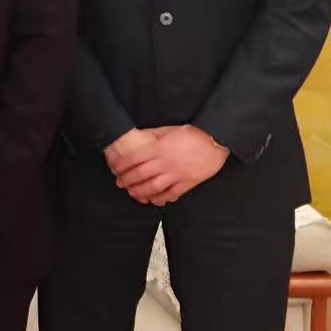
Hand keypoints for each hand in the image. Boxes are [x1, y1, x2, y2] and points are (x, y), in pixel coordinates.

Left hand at [114, 125, 228, 204]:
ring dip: (141, 192)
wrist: (214, 141)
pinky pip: (172, 194)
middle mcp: (166, 162)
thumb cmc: (191, 134)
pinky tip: (155, 200)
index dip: (122, 165)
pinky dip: (162, 199)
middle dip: (127, 180)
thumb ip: (151, 135)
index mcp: (159, 148)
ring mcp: (177, 174)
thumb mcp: (167, 130)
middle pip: (140, 175)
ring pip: (154, 187)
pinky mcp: (188, 182)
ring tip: (133, 193)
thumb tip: (136, 137)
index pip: (134, 158)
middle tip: (120, 183)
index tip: (115, 169)